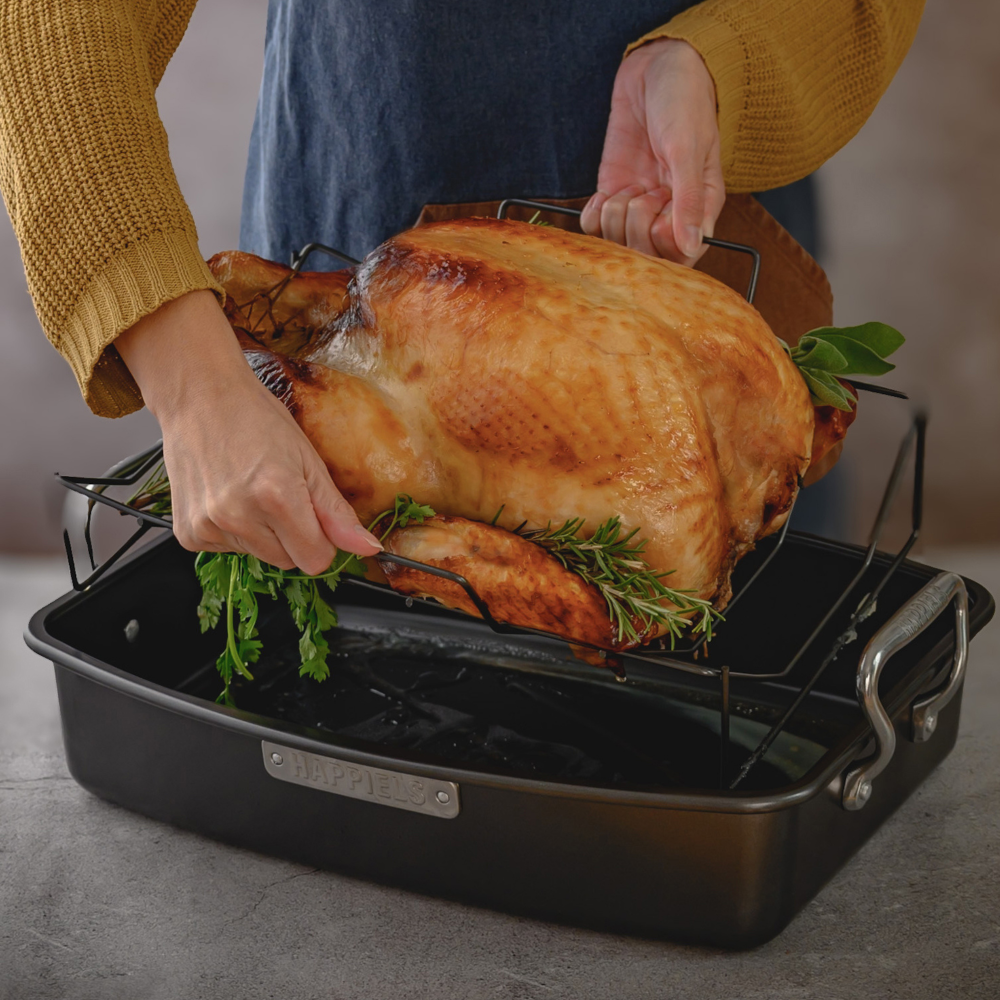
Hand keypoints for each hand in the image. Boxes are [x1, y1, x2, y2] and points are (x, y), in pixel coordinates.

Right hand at [116, 290, 381, 573]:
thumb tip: (369, 549)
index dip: (321, 540)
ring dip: (263, 533)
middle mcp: (239, 517)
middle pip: (288, 562)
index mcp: (276, 496)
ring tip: (250, 490)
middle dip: (293, 537)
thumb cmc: (256, 418)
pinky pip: (229, 551)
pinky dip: (234, 531)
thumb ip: (337, 512)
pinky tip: (227, 496)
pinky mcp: (189, 533)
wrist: (199, 396)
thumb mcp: (309, 459)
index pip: (316, 560)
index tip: (313, 514)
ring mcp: (208, 527)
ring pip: (259, 556)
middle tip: (279, 493)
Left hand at [581, 38, 724, 264]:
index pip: (679, 257)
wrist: (655, 72)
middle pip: (644, 255)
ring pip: (616, 242)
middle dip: (637, 223)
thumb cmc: (684, 105)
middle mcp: (669, 217)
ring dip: (616, 213)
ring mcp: (638, 209)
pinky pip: (593, 227)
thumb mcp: (689, 150)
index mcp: (700, 213)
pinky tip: (608, 189)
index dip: (663, 238)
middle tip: (647, 189)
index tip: (664, 203)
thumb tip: (693, 246)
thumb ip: (690, 200)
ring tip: (632, 184)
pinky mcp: (612, 197)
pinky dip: (595, 211)